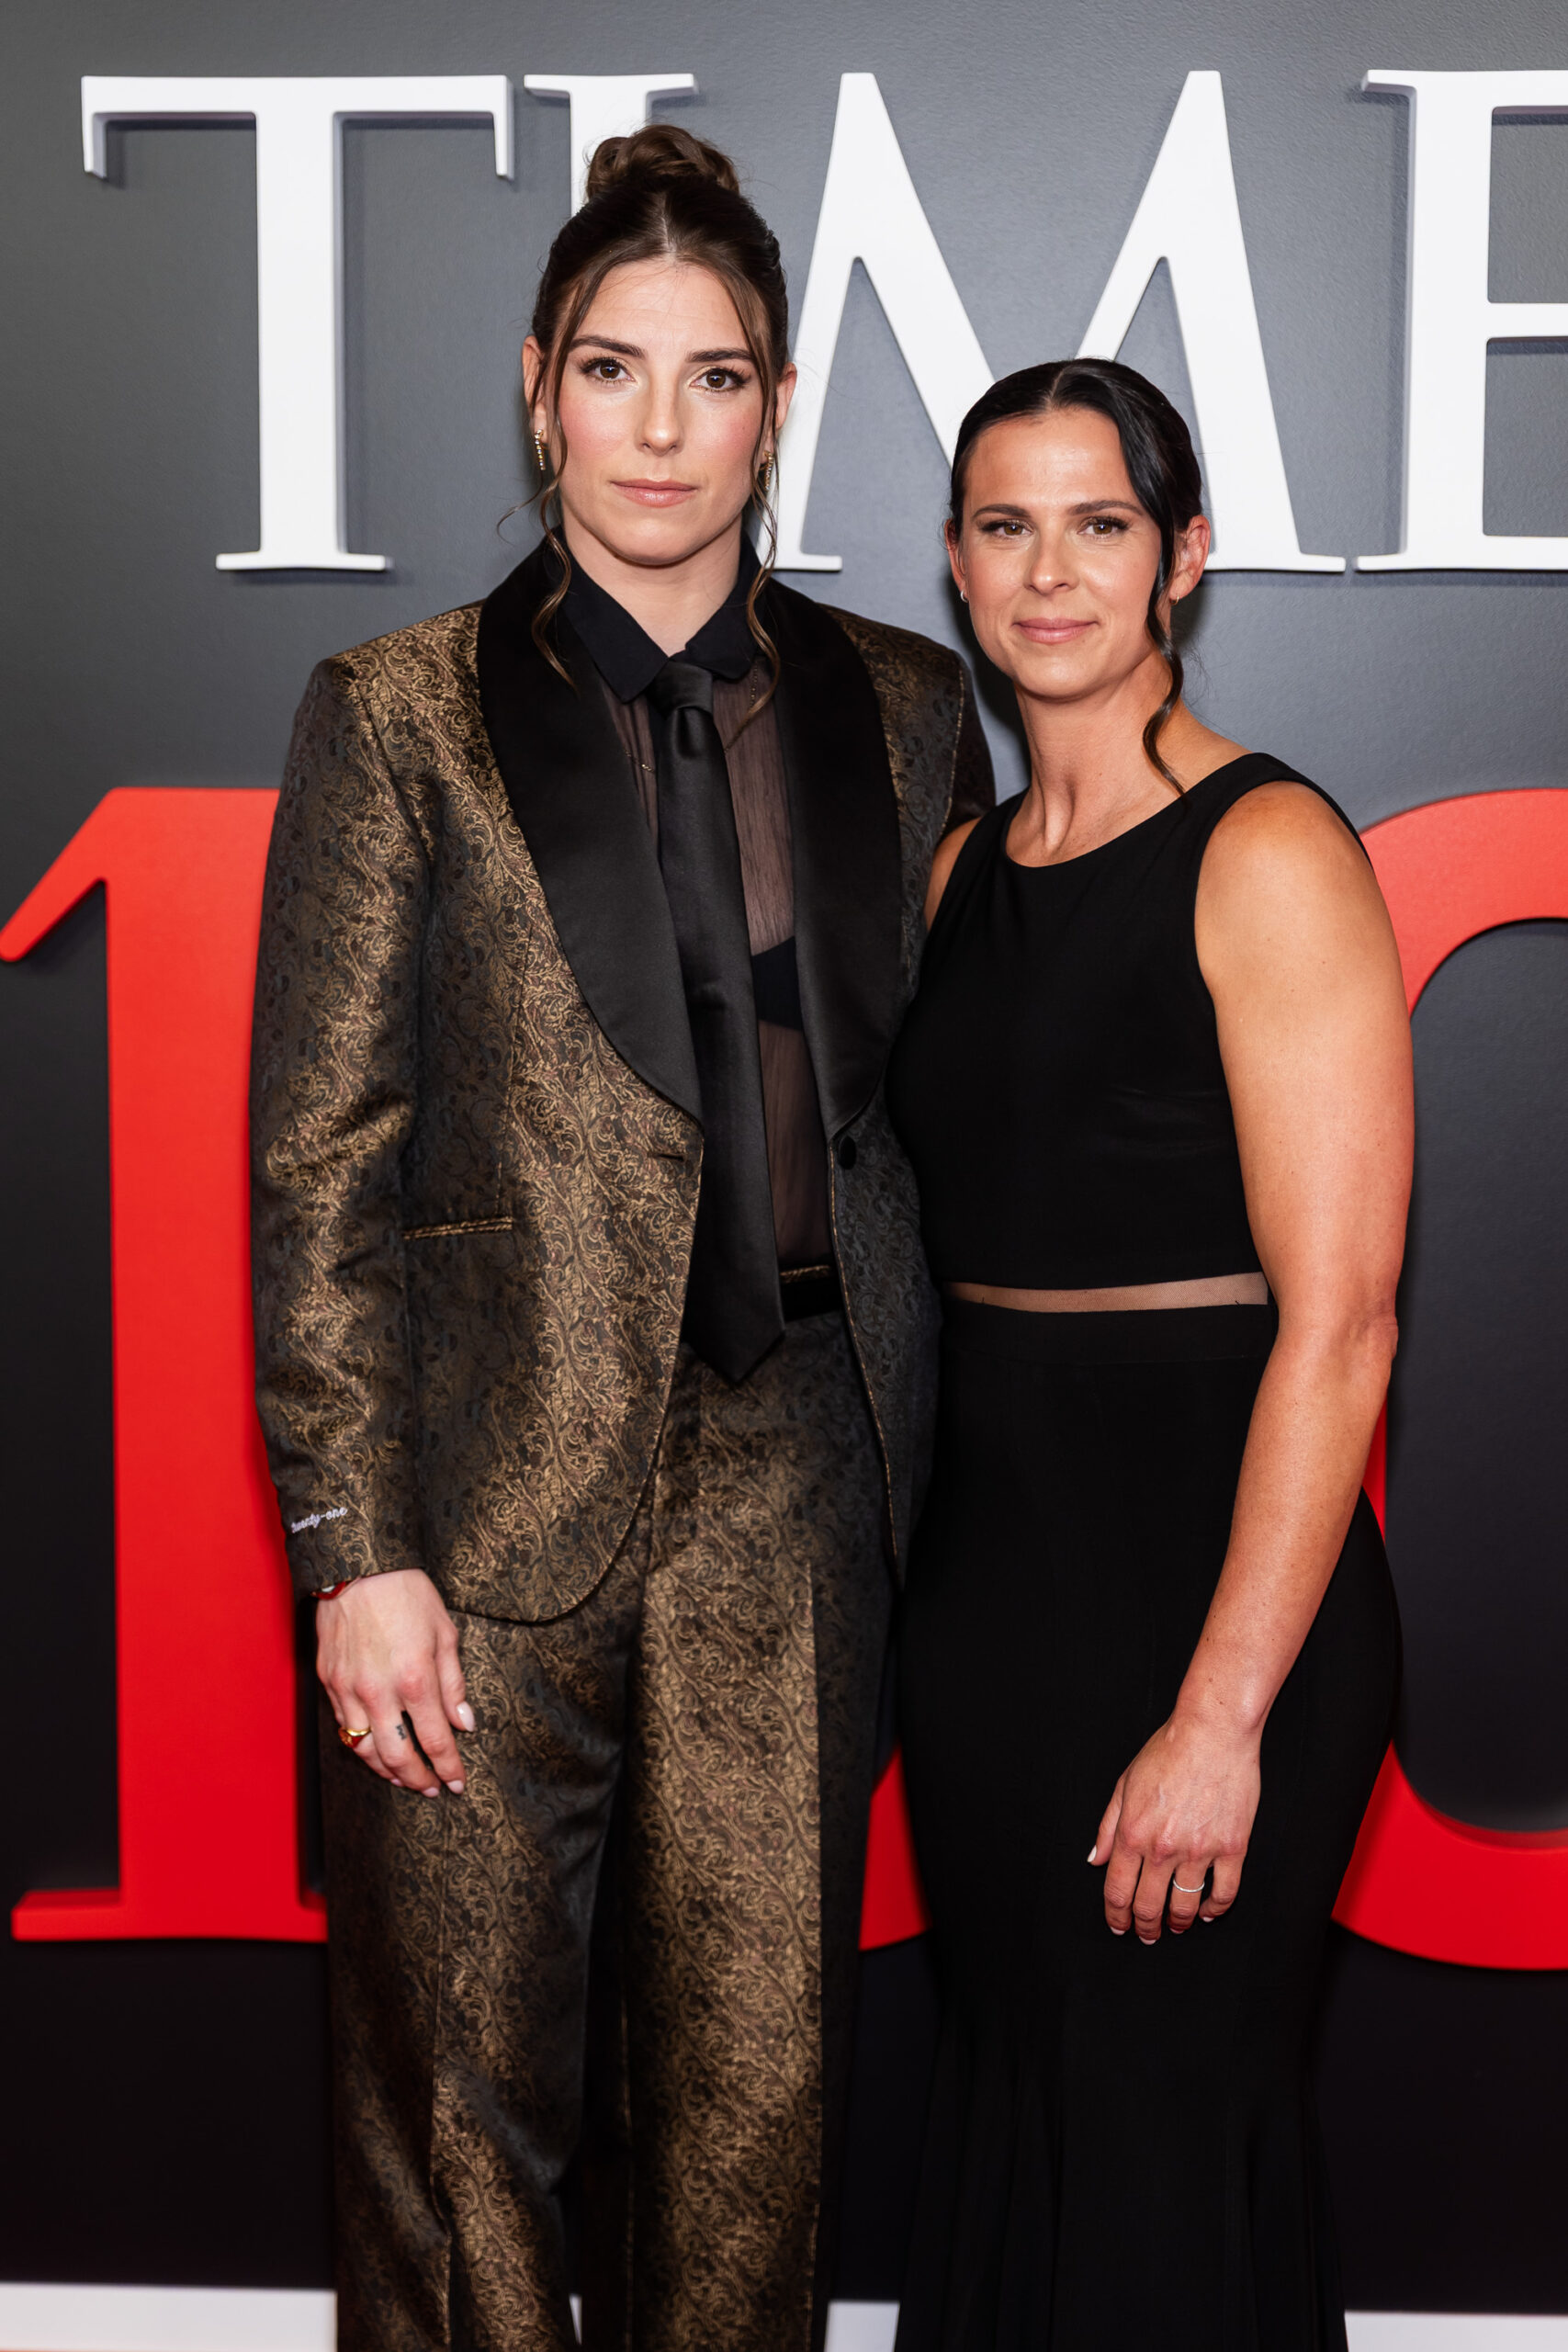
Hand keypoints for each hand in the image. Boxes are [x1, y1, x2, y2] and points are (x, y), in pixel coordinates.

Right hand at [317, 1568, 471, 1795]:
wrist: (358, 1566)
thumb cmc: (406, 1594)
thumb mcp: (445, 1632)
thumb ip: (453, 1683)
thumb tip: (463, 1723)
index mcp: (415, 1679)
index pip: (435, 1741)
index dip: (448, 1768)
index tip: (457, 1782)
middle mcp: (379, 1691)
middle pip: (397, 1756)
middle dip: (417, 1779)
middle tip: (431, 1789)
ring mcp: (348, 1689)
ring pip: (364, 1749)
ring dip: (386, 1771)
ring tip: (403, 1778)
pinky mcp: (328, 1681)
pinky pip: (343, 1726)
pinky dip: (361, 1746)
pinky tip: (374, 1750)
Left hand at [1088, 1708, 1261, 1940]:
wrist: (1212, 1732)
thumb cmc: (1168, 1751)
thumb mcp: (1124, 1784)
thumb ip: (1107, 1826)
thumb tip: (1095, 1859)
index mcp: (1133, 1833)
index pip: (1117, 1890)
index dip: (1116, 1914)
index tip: (1119, 1924)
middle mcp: (1163, 1848)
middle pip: (1149, 1906)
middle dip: (1145, 1927)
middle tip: (1147, 1934)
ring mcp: (1200, 1850)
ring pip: (1186, 1905)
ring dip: (1179, 1923)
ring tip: (1177, 1926)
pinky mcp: (1233, 1847)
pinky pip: (1225, 1892)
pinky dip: (1216, 1909)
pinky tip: (1209, 1911)